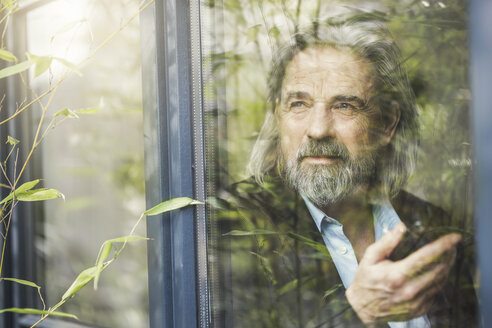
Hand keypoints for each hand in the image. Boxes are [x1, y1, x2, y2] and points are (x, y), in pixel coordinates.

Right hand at [345, 222, 460, 325]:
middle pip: (439, 269)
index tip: (455, 237)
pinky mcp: (419, 309)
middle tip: (452, 245)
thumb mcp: (370, 257)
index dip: (443, 245)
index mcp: (397, 275)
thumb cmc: (366, 279)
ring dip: (447, 267)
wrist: (363, 307)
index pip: (426, 257)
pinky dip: (439, 280)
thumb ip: (387, 242)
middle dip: (449, 254)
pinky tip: (437, 272)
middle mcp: (409, 290)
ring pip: (441, 281)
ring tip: (448, 256)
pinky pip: (436, 292)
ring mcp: (416, 302)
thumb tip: (401, 227)